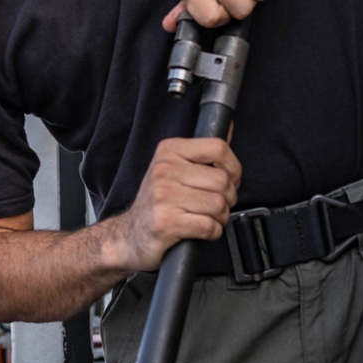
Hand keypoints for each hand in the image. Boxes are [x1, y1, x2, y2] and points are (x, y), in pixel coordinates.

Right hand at [107, 137, 241, 269]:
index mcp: (169, 151)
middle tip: (217, 204)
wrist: (130, 234)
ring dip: (221, 217)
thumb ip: (202, 151)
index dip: (233, 167)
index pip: (218, 148)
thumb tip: (227, 127)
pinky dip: (213, 232)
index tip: (230, 179)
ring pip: (218, 205)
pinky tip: (201, 229)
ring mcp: (163, 197)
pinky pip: (208, 226)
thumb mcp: (173, 168)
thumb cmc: (156, 201)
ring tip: (208, 217)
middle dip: (228, 198)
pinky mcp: (166, 223)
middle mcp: (164, 170)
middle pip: (222, 180)